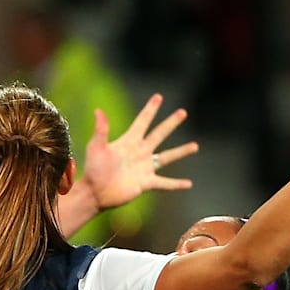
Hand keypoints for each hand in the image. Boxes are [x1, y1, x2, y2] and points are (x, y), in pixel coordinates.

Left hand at [81, 94, 197, 210]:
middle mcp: (140, 152)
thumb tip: (98, 110)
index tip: (158, 97)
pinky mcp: (146, 183)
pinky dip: (176, 184)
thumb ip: (101, 130)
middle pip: (159, 134)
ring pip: (167, 157)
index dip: (150, 109)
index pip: (142, 122)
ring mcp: (144, 167)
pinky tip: (189, 184)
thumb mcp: (96, 148)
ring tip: (195, 146)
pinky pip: (165, 183)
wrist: (95, 192)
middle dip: (171, 123)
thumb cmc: (93, 169)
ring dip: (181, 152)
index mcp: (129, 141)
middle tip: (183, 112)